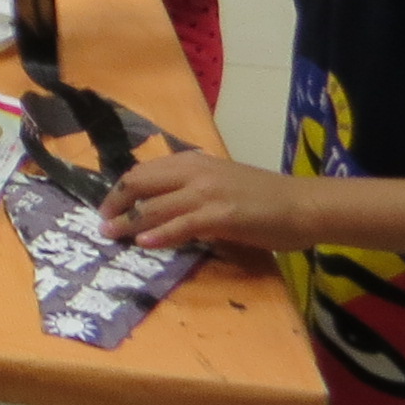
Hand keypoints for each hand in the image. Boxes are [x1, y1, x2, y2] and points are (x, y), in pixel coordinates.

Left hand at [102, 151, 316, 251]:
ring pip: (155, 206)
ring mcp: (206, 193)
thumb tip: (163, 207)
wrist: (304, 205)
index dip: (122, 188)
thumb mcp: (220, 184)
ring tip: (110, 234)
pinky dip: (159, 234)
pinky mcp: (220, 216)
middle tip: (101, 221)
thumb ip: (192, 191)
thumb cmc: (265, 199)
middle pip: (140, 183)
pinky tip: (144, 243)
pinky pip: (181, 225)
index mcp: (192, 161)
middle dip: (116, 202)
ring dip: (128, 221)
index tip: (108, 204)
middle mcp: (194, 171)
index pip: (144, 171)